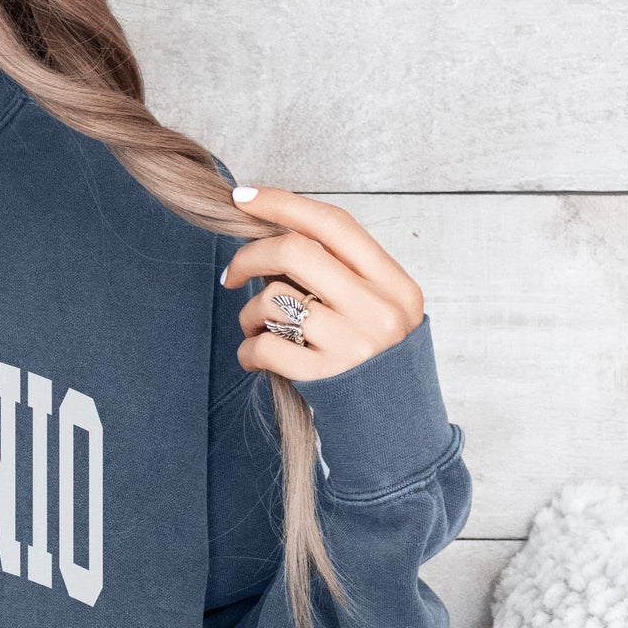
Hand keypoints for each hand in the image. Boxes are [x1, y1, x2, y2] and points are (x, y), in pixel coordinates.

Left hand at [218, 185, 424, 381]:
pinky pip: (264, 346)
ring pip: (273, 301)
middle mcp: (377, 308)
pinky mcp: (325, 378)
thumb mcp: (380, 310)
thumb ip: (343, 276)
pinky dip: (248, 349)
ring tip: (256, 327)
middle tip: (232, 274)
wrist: (395, 430)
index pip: (333, 224)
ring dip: (249, 312)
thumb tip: (275, 240)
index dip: (284, 204)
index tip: (243, 197)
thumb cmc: (376, 363)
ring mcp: (352, 344)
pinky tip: (255, 356)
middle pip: (296, 252)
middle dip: (251, 256)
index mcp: (393, 283)